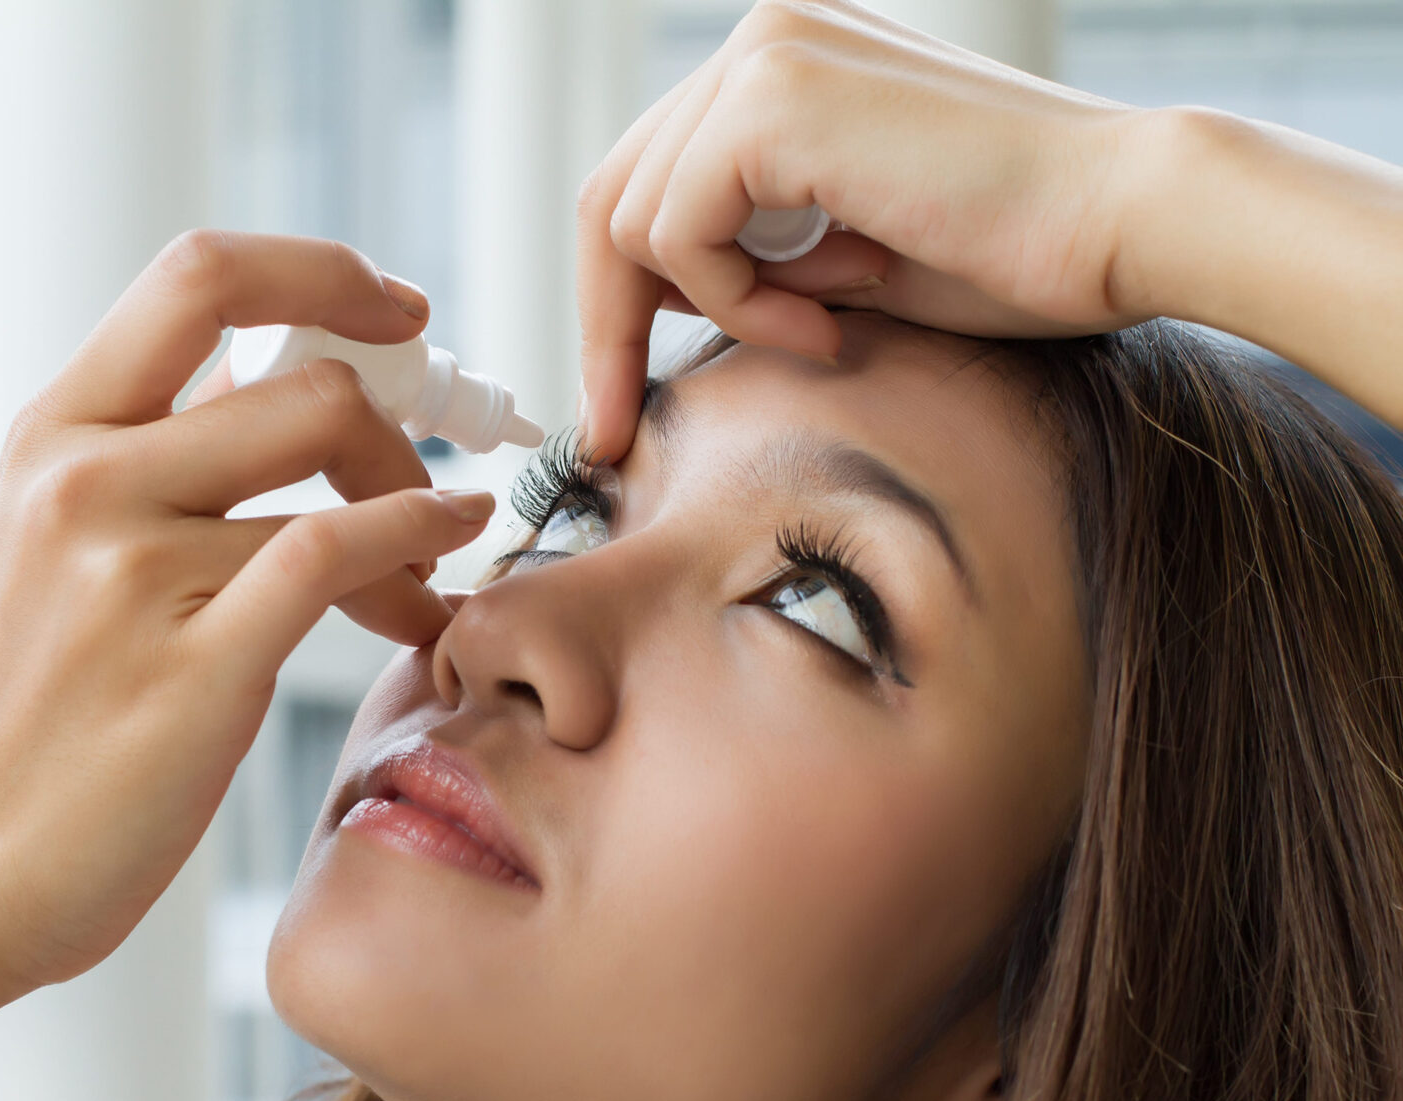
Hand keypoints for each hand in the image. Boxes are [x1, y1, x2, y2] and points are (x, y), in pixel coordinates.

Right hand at [0, 231, 495, 989]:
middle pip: (303, 376)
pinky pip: (340, 553)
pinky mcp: (195, 664)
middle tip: (427, 472)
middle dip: (397, 416)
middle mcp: (83, 479)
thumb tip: (279, 375)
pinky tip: (439, 570)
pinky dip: (419, 542)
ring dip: (417, 508)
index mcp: (52, 434)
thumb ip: (160, 455)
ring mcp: (133, 570)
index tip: (397, 311)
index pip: (201, 275)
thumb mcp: (58, 547)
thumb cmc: (29, 717)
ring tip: (429, 569)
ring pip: (335, 468)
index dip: (322, 272)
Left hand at [579, 0, 1156, 459]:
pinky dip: (739, 302)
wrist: (1125, 221)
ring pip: (630, 220)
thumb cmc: (1012, 252)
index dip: (615, 302)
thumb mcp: (840, 261)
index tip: (613, 406)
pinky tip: (833, 317)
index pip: (644, 183)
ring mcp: (762, 54)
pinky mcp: (771, 94)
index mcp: (780, 67)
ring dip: (716, 310)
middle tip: (615, 430)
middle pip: (610, 197)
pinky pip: (678, 232)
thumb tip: (648, 296)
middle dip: (607, 327)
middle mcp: (760, 40)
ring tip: (827, 329)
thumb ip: (745, 257)